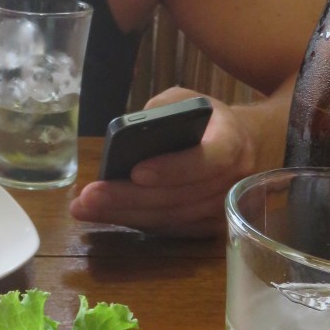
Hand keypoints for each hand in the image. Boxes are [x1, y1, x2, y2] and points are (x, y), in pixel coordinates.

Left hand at [69, 88, 257, 236]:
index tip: (136, 171)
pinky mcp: (211, 227)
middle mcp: (234, 180)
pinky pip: (171, 229)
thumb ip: (163, 110)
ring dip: (125, 214)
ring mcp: (225, 209)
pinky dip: (137, 222)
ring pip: (172, 218)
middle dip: (130, 197)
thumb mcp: (186, 100)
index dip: (174, 168)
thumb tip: (130, 131)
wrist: (242, 144)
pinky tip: (106, 215)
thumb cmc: (205, 120)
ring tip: (86, 208)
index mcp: (233, 141)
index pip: (209, 159)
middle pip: (180, 196)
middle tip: (90, 196)